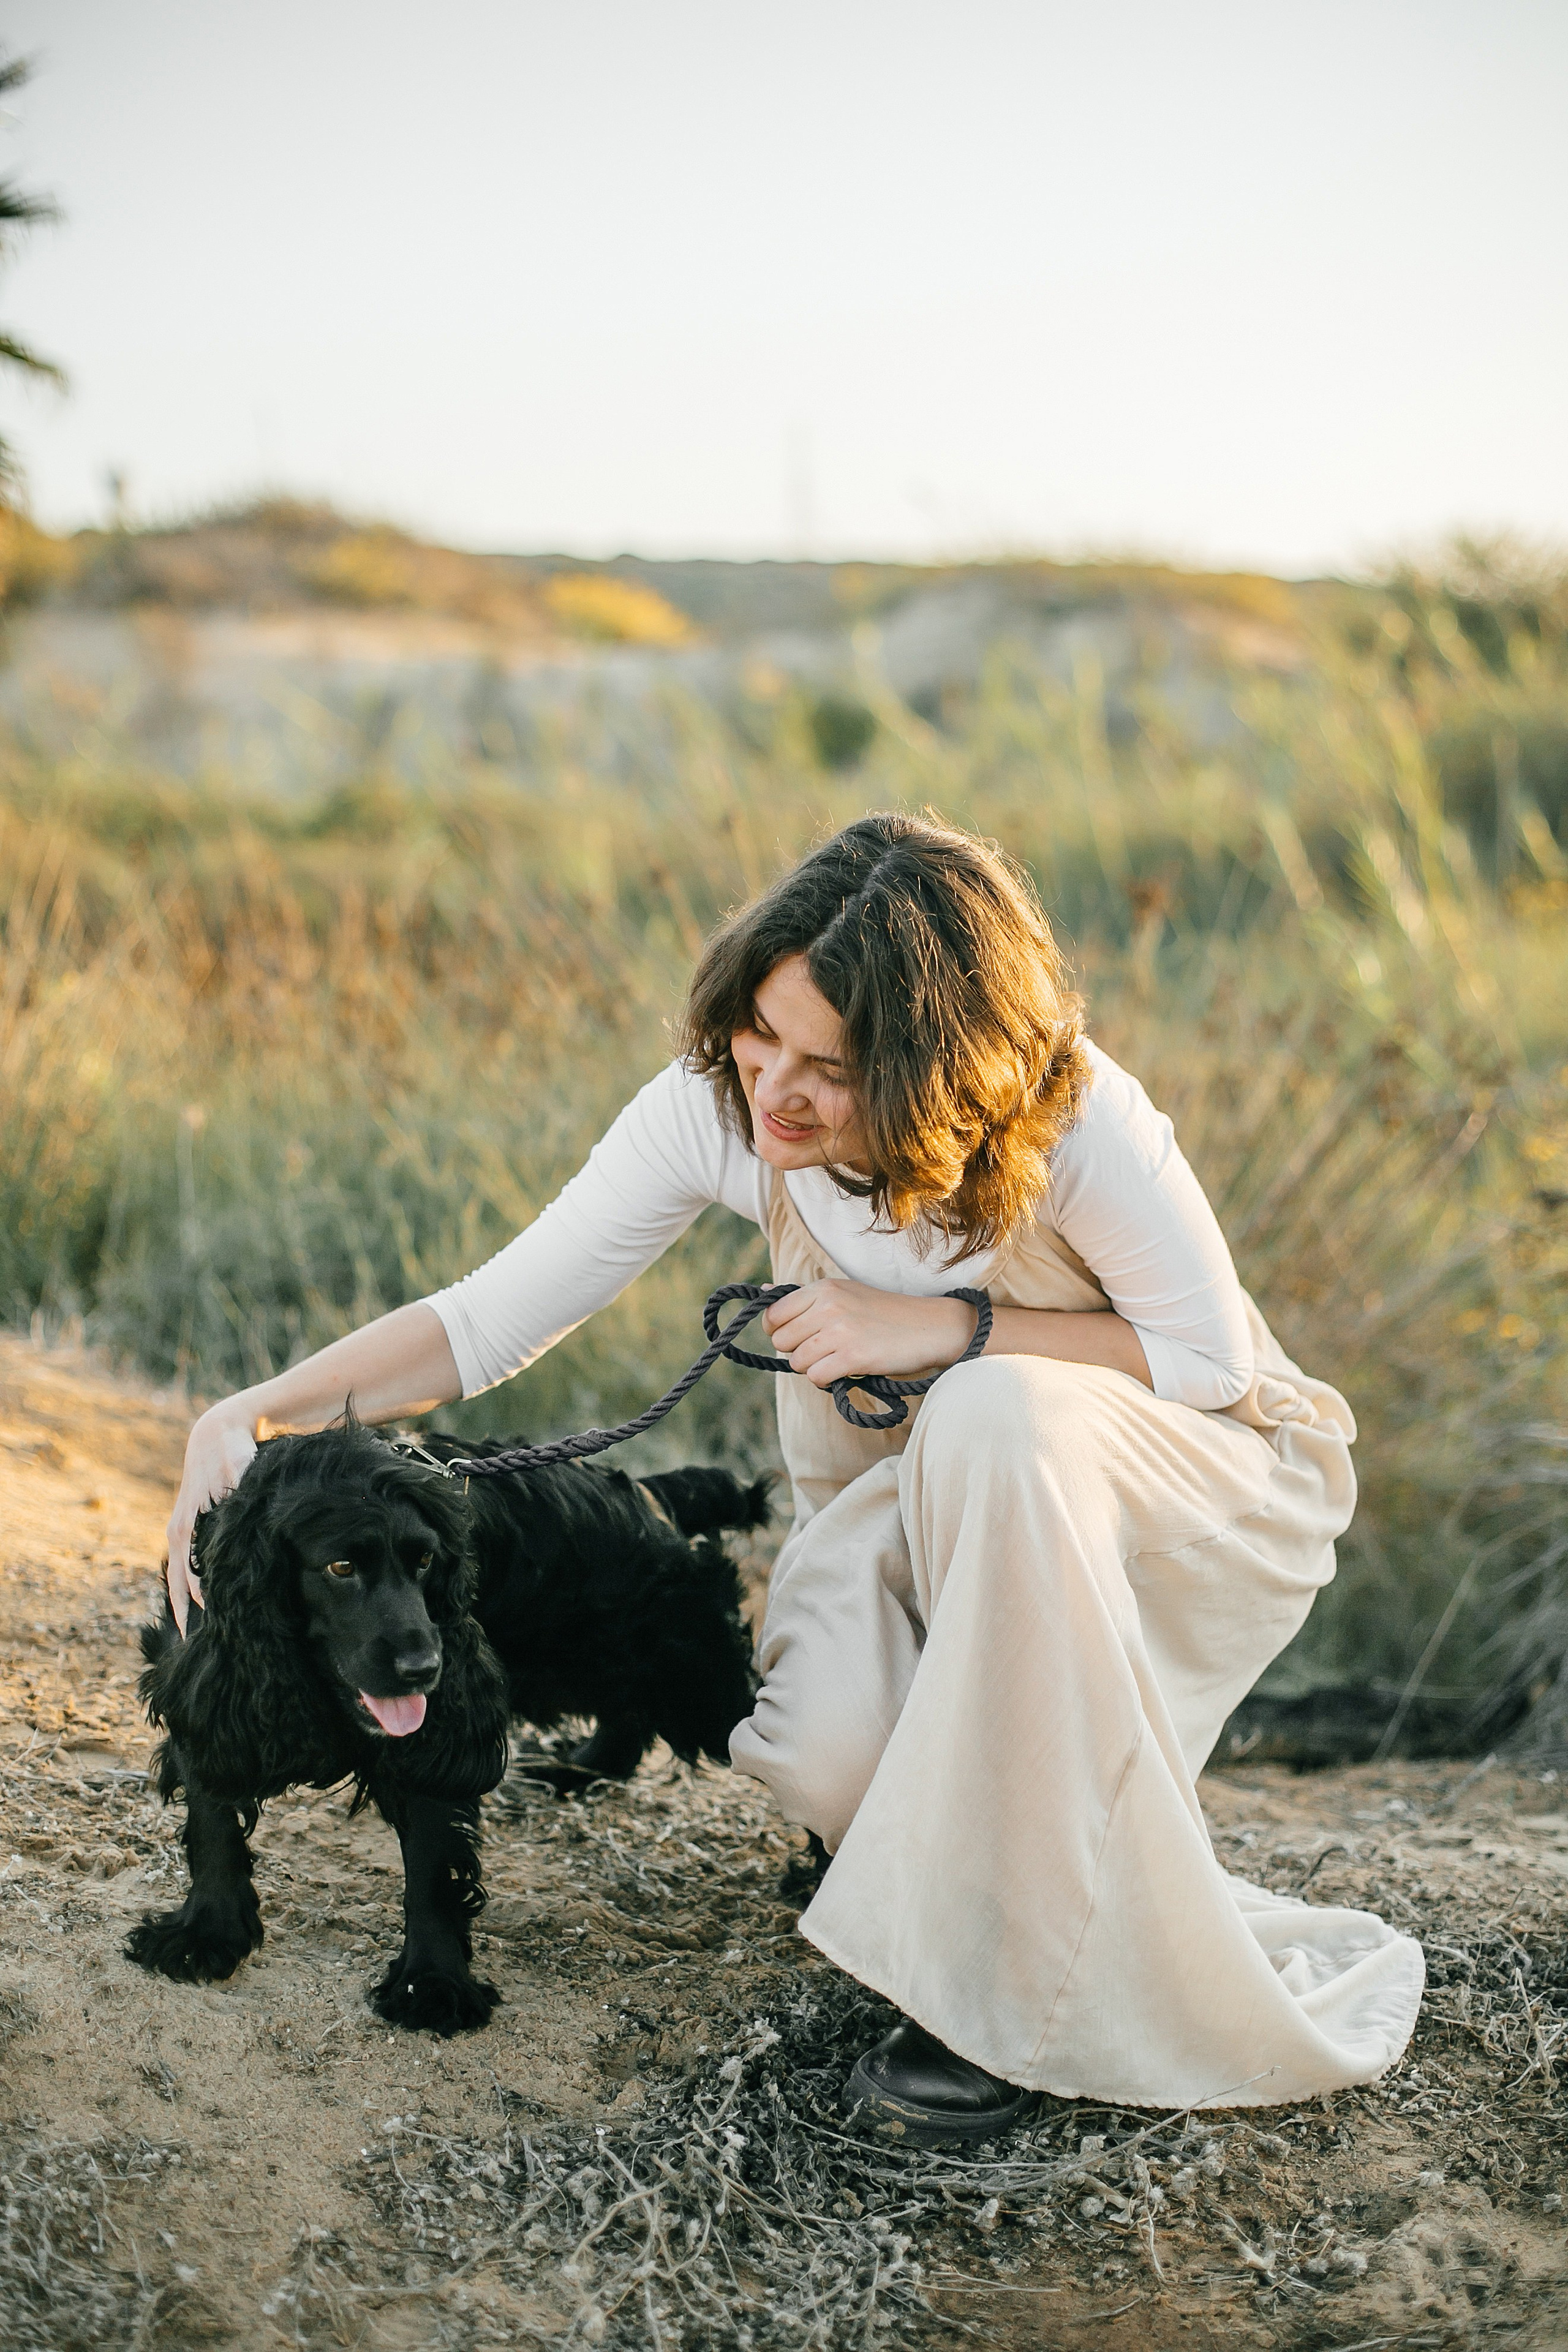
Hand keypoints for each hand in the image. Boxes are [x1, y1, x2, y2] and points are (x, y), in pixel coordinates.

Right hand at [165, 1403, 257, 1634]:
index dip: (202, 1601)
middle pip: (179, 1583)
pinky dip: (186, 1586)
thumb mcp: (238, 1466)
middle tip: (198, 1645)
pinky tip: (198, 1605)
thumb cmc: (232, 1450)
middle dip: (186, 1613)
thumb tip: (241, 1506)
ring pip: (177, 1577)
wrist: (216, 1431)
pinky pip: (182, 1564)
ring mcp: (179, 1530)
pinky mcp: (186, 1527)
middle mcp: (179, 1532)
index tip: (215, 1624)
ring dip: (184, 1603)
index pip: (190, 1575)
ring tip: (193, 1634)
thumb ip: (240, 1486)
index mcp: (187, 1525)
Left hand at [761, 1279, 978, 1389]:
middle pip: (781, 1341)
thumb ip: (804, 1297)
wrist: (929, 1327)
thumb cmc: (884, 1313)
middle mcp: (828, 1306)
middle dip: (798, 1351)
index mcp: (823, 1288)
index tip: (799, 1336)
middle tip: (825, 1350)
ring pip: (796, 1362)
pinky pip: (816, 1377)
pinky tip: (846, 1371)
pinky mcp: (852, 1357)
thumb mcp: (844, 1293)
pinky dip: (827, 1381)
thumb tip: (761, 1289)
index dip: (781, 1331)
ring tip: (838, 1359)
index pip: (773, 1314)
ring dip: (813, 1368)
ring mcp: (839, 1331)